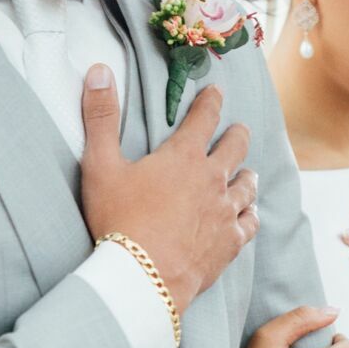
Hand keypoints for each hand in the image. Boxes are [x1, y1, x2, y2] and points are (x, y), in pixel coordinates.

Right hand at [81, 68, 256, 314]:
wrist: (143, 276)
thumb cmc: (118, 220)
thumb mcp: (99, 165)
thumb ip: (100, 116)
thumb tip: (98, 70)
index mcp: (183, 156)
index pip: (205, 117)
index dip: (211, 101)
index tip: (216, 92)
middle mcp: (212, 179)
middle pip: (236, 147)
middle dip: (237, 134)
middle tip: (239, 130)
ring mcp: (225, 212)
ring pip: (248, 185)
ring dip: (246, 175)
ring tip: (246, 172)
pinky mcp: (230, 242)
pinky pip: (250, 221)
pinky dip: (249, 214)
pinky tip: (247, 215)